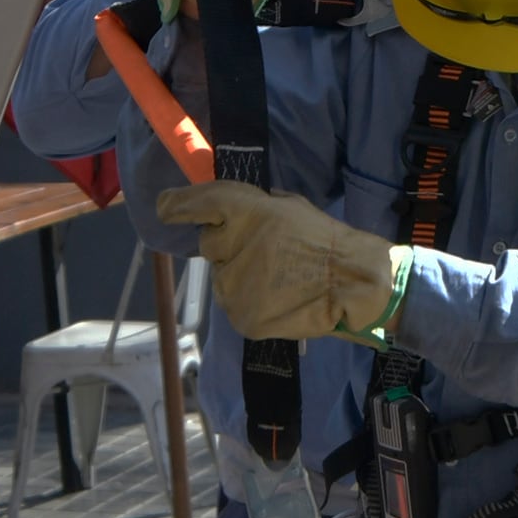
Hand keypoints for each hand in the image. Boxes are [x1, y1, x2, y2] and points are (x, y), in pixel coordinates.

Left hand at [156, 182, 401, 342]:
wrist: (351, 284)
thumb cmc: (325, 242)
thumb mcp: (289, 208)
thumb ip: (254, 210)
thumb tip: (225, 213)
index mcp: (248, 211)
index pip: (203, 203)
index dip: (180, 205)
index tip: (166, 208)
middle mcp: (234, 245)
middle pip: (210, 246)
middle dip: (228, 248)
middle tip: (263, 254)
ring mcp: (234, 284)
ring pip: (222, 279)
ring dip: (239, 278)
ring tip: (277, 281)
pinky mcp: (240, 315)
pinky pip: (235, 305)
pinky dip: (250, 303)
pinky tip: (277, 300)